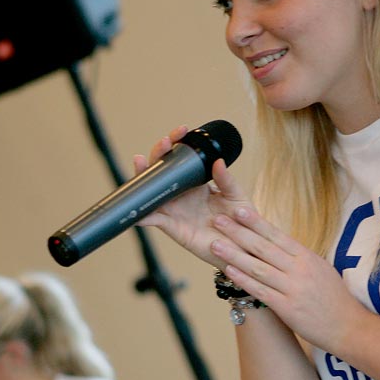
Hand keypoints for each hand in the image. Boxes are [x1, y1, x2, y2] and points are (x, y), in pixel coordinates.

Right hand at [132, 126, 256, 265]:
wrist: (243, 249)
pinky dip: (142, 214)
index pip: (181, 160)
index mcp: (196, 184)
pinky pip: (153, 220)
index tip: (182, 130)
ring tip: (140, 163)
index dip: (177, 144)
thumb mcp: (237, 196)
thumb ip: (227, 180)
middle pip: (161, 172)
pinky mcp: (173, 228)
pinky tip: (137, 207)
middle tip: (165, 143)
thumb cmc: (240, 222)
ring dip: (143, 177)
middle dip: (158, 154)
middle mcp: (181, 195)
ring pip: (152, 191)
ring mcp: (174, 210)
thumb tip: (218, 161)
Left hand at [209, 206, 365, 351]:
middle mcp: (299, 269)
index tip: (238, 210)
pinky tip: (228, 272)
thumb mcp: (320, 270)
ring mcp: (293, 289)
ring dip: (234, 255)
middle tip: (218, 220)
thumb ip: (298, 258)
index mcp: (307, 257)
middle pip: (263, 247)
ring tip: (215, 244)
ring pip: (258, 268)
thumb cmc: (334, 298)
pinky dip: (243, 280)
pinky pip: (260, 291)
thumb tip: (277, 245)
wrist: (349, 327)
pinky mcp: (287, 308)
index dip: (256, 222)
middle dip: (238, 232)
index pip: (277, 235)